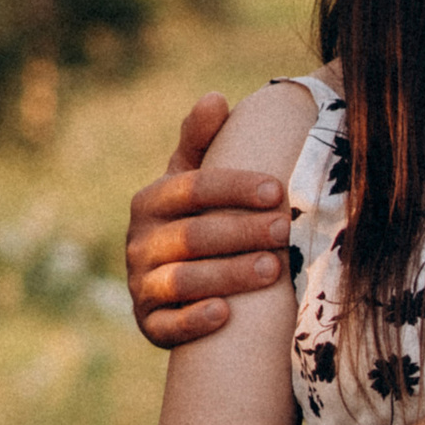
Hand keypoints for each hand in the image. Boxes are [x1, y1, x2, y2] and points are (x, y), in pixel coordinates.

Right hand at [128, 93, 292, 346]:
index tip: (278, 189)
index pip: (192, 188)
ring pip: (183, 280)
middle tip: (285, 229)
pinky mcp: (150, 324)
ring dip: (228, 274)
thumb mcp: (193, 179)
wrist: (174, 282)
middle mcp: (139, 242)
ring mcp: (142, 284)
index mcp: (152, 201)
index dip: (235, 188)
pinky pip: (167, 327)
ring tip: (274, 269)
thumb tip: (216, 98)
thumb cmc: (196, 219)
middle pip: (192, 236)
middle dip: (241, 231)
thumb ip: (202, 141)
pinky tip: (226, 314)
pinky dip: (193, 321)